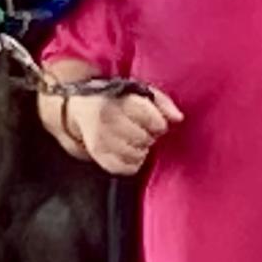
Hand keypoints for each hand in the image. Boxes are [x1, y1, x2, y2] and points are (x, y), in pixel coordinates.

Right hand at [61, 85, 183, 175]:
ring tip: (135, 141)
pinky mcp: (98, 156)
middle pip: (144, 139)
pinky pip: (123, 169)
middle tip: (143, 131)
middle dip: (149, 136)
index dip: (159, 123)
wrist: (83, 106)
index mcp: (121, 101)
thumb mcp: (140, 92)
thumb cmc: (118, 100)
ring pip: (135, 155)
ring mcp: (101, 140)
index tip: (156, 122)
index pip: (152, 120)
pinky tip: (131, 153)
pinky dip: (132, 164)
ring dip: (141, 150)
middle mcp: (108, 121)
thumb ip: (163, 103)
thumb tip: (178, 118)